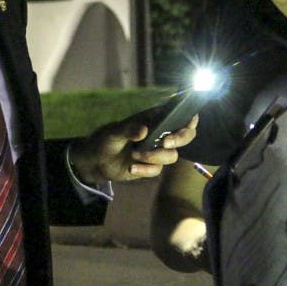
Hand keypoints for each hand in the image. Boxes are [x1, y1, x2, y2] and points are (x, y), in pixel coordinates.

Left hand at [68, 110, 196, 183]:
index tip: (188, 122)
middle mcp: (159, 134)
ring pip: (171, 155)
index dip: (189, 118)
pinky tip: (131, 168)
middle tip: (165, 142)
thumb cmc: (106, 139)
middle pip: (185, 136)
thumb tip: (144, 130)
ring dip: (155, 156)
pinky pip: (157, 169)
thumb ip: (129, 129)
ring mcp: (156, 151)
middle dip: (179, 139)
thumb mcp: (114, 132)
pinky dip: (145, 170)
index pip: (179, 115)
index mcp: (154, 119)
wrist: (96, 161)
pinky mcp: (151, 166)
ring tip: (134, 155)